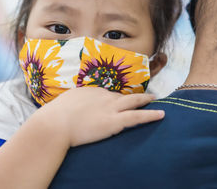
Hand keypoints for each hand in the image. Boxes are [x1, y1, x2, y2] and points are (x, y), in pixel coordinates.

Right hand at [29, 87, 164, 146]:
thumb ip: (75, 102)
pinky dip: (150, 115)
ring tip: (155, 100)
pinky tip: (161, 115)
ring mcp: (110, 108)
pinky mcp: (115, 121)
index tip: (118, 102)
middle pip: (122, 95)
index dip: (114, 99)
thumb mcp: (66, 102)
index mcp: (91, 92)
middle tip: (145, 95)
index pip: (107, 94)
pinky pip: (137, 117)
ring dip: (146, 100)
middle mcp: (103, 96)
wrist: (55, 124)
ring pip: (134, 102)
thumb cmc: (55, 115)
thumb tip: (74, 105)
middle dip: (134, 95)